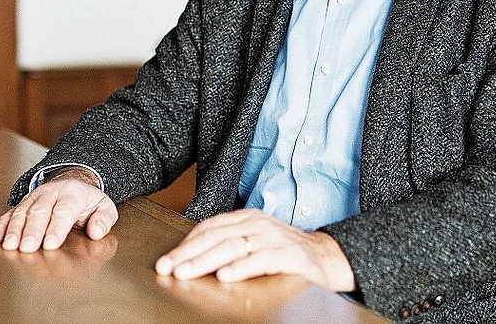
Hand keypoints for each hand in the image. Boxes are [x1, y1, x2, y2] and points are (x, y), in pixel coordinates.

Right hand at [0, 169, 117, 252]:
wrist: (73, 183)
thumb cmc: (88, 202)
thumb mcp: (104, 207)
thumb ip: (104, 219)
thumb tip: (96, 232)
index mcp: (73, 193)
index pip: (64, 209)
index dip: (56, 227)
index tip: (50, 244)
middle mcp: (51, 192)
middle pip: (40, 211)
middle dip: (33, 230)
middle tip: (27, 248)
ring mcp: (34, 198)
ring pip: (22, 211)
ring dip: (14, 229)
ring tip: (10, 246)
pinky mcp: (22, 205)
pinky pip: (9, 213)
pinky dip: (1, 226)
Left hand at [154, 209, 356, 292]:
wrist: (327, 257)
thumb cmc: (286, 252)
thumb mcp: (255, 242)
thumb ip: (230, 244)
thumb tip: (193, 258)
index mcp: (248, 218)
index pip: (210, 227)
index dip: (187, 243)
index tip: (167, 260)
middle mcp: (259, 224)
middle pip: (217, 237)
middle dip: (189, 254)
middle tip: (168, 268)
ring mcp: (274, 237)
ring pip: (234, 246)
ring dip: (206, 260)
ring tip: (187, 272)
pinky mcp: (289, 254)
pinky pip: (261, 260)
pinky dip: (241, 267)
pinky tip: (225, 276)